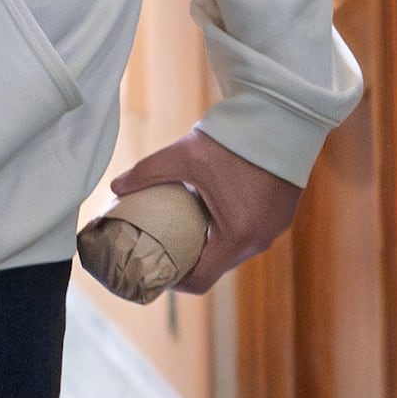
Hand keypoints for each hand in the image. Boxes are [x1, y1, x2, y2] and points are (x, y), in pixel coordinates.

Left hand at [109, 128, 304, 293]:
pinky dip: (229, 232)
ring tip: (185, 231)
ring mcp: (274, 229)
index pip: (202, 280)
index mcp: (237, 235)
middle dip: (190, 261)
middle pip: (217, 266)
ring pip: (234, 251)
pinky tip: (212, 215)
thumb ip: (147, 172)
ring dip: (211, 246)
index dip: (175, 281)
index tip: (157, 268)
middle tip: (165, 247)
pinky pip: (249, 234)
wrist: (280, 116)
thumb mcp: (184, 155)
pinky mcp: (281, 215)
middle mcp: (259, 239)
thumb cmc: (234, 139)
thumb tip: (115, 186)